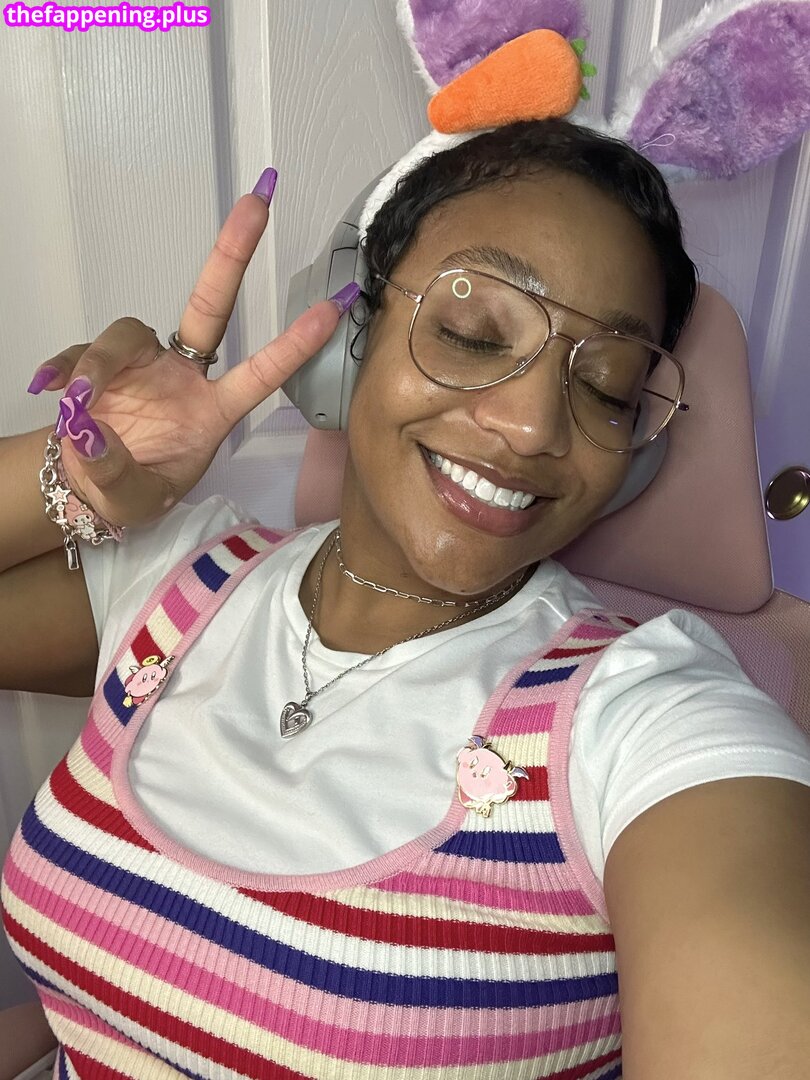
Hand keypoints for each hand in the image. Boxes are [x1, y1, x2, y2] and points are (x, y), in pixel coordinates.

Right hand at [26, 175, 357, 526]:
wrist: (89, 489)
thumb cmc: (132, 490)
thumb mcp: (134, 499)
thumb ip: (115, 471)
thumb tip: (89, 431)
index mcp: (212, 412)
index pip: (259, 374)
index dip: (295, 343)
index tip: (334, 308)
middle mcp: (183, 378)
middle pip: (209, 306)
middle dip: (232, 254)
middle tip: (256, 203)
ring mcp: (142, 366)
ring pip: (127, 333)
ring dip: (100, 364)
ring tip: (79, 407)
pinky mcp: (99, 365)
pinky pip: (79, 355)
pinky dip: (64, 370)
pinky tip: (49, 390)